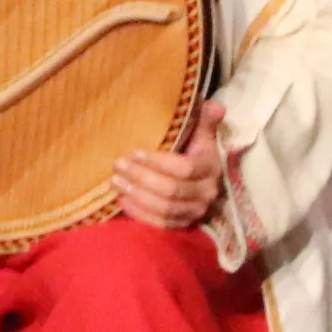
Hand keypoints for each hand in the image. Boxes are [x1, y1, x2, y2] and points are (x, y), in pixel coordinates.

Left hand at [111, 101, 229, 232]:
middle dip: (141, 178)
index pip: (185, 169)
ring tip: (115, 182)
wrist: (199, 177)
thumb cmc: (193, 148)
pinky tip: (122, 201)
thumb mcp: (200, 132)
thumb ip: (205, 119)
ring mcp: (196, 211)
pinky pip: (162, 224)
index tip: (134, 152)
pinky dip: (140, 214)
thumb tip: (216, 106)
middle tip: (118, 165)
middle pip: (172, 190)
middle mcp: (207, 192)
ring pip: (165, 208)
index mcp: (210, 167)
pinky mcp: (184, 224)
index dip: (158, 162)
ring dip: (137, 196)